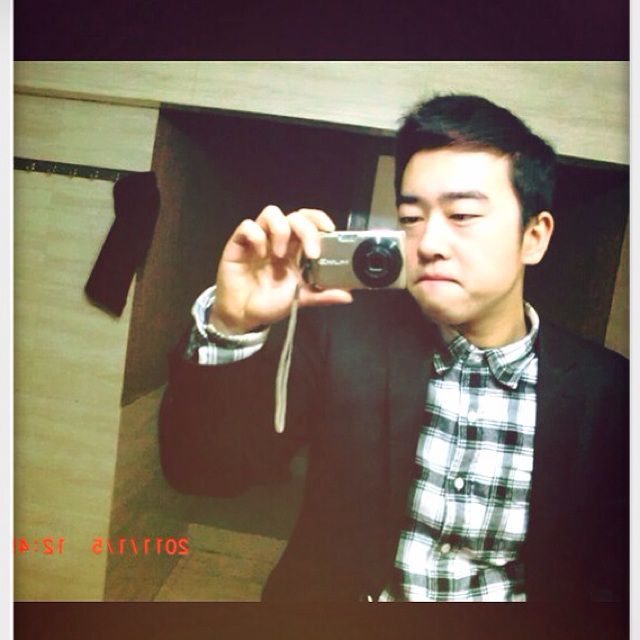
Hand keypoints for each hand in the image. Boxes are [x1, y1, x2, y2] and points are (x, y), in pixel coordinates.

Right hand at [209, 205, 352, 332]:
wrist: (244, 317)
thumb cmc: (270, 304)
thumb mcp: (302, 300)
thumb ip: (323, 295)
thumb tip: (348, 295)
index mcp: (295, 249)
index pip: (309, 221)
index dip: (320, 221)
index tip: (330, 232)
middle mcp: (278, 240)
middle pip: (295, 216)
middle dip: (307, 229)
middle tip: (311, 253)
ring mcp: (258, 240)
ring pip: (271, 212)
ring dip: (281, 230)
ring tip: (280, 254)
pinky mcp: (238, 244)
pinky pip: (247, 226)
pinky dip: (256, 236)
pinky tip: (259, 254)